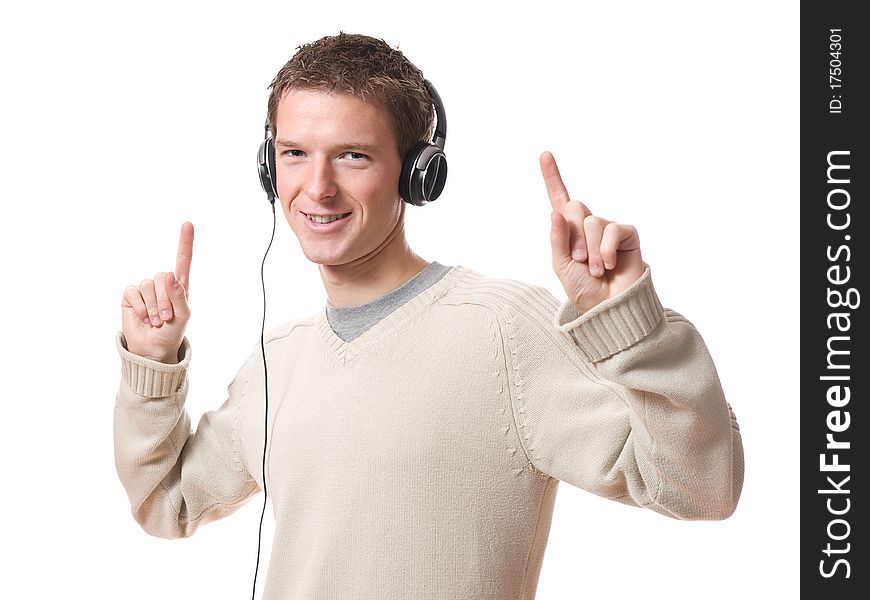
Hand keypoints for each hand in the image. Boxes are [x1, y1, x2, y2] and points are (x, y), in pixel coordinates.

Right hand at [120, 222, 193, 362]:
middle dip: (166, 301)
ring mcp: (145, 289)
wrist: (153, 348)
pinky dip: (141, 308)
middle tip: (166, 318)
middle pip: (163, 277)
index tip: (188, 224)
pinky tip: (144, 318)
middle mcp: (162, 284)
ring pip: (149, 285)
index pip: (183, 261)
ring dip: (155, 307)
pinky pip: (134, 293)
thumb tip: (168, 275)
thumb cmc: (171, 332)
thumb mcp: (183, 316)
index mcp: (179, 286)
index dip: (185, 242)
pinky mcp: (130, 296)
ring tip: (156, 320)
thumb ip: (179, 295)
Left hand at [541, 152, 643, 312]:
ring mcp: (608, 228)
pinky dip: (605, 250)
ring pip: (592, 221)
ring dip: (590, 250)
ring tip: (596, 269)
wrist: (608, 308)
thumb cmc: (584, 289)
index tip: (544, 154)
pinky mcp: (626, 234)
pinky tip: (609, 265)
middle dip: (573, 237)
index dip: (552, 177)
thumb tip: (556, 212)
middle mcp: (588, 225)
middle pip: (574, 207)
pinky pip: (611, 229)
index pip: (559, 199)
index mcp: (569, 231)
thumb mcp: (561, 265)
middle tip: (580, 261)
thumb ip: (558, 239)